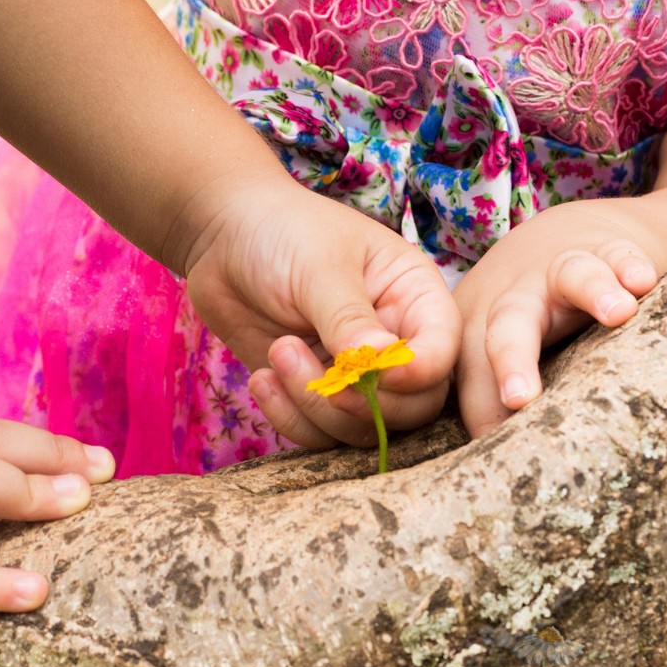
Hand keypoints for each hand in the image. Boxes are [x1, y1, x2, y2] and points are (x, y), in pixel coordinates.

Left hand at [184, 183, 460, 448]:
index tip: (372, 372)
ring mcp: (355, 373)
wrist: (224, 238)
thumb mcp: (319, 267)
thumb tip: (381, 363)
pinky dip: (290, 418)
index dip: (416, 373)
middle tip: (315, 374)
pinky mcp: (315, 393)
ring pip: (363, 427)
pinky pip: (319, 434)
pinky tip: (261, 380)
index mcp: (415, 297)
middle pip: (413, 406)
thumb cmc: (283, 232)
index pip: (442, 351)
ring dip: (316, 407)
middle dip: (364, 402)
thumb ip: (349, 318)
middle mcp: (395, 341)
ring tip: (278, 353)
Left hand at [455, 197, 666, 436]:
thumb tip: (503, 472)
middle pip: (502, 329)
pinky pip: (616, 254)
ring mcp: (555, 270)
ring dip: (591, 291)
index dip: (481, 413)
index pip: (471, 380)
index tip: (492, 449)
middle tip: (521, 398)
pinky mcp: (602, 249)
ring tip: (619, 312)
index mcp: (473, 334)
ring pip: (567, 276)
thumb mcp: (496, 352)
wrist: (562, 238)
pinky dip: (629, 265)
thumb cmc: (527, 317)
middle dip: (510, 362)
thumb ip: (494, 400)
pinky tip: (643, 282)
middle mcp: (508, 300)